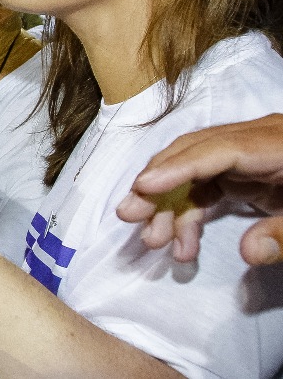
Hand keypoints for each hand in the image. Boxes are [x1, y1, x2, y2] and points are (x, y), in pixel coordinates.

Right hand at [116, 114, 282, 264]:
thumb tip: (248, 253)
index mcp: (276, 143)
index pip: (217, 150)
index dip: (178, 168)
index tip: (143, 188)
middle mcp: (254, 142)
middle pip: (193, 153)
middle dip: (157, 184)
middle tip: (128, 216)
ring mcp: (247, 157)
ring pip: (193, 172)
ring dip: (169, 207)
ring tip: (155, 243)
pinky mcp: (246, 174)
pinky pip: (206, 188)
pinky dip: (189, 215)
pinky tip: (183, 246)